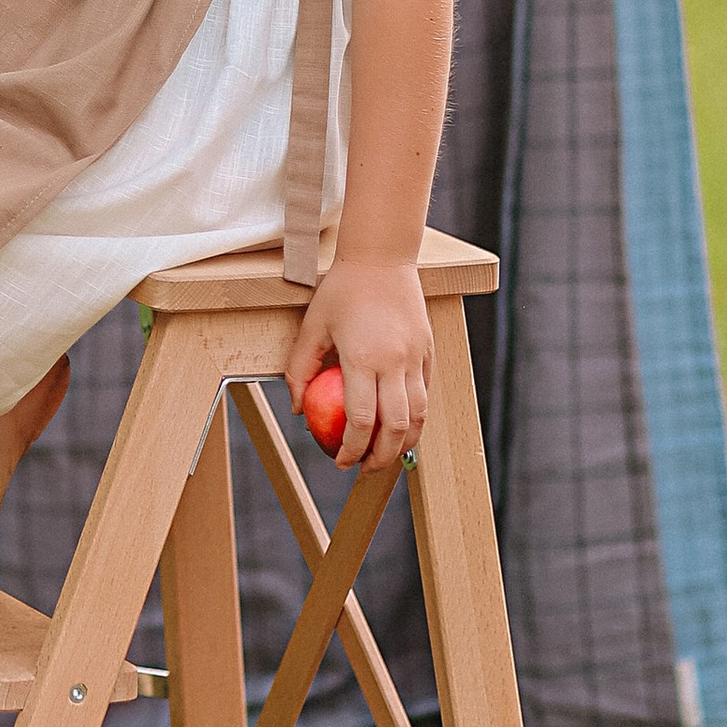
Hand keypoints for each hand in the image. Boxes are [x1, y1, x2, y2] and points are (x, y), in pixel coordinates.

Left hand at [288, 256, 430, 472]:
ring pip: (419, 414)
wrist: (382, 257)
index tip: (341, 461)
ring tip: (387, 454)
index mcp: (362, 358)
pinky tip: (401, 424)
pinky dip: (416, 415)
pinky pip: (426, 392)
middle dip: (381, 457)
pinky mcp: (429, 351)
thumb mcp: (312, 326)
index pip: (361, 419)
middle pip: (395, 427)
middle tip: (365, 468)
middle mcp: (394, 362)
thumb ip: (301, 369)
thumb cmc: (341, 290)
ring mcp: (416, 357)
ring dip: (404, 442)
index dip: (351, 448)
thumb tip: (297, 409)